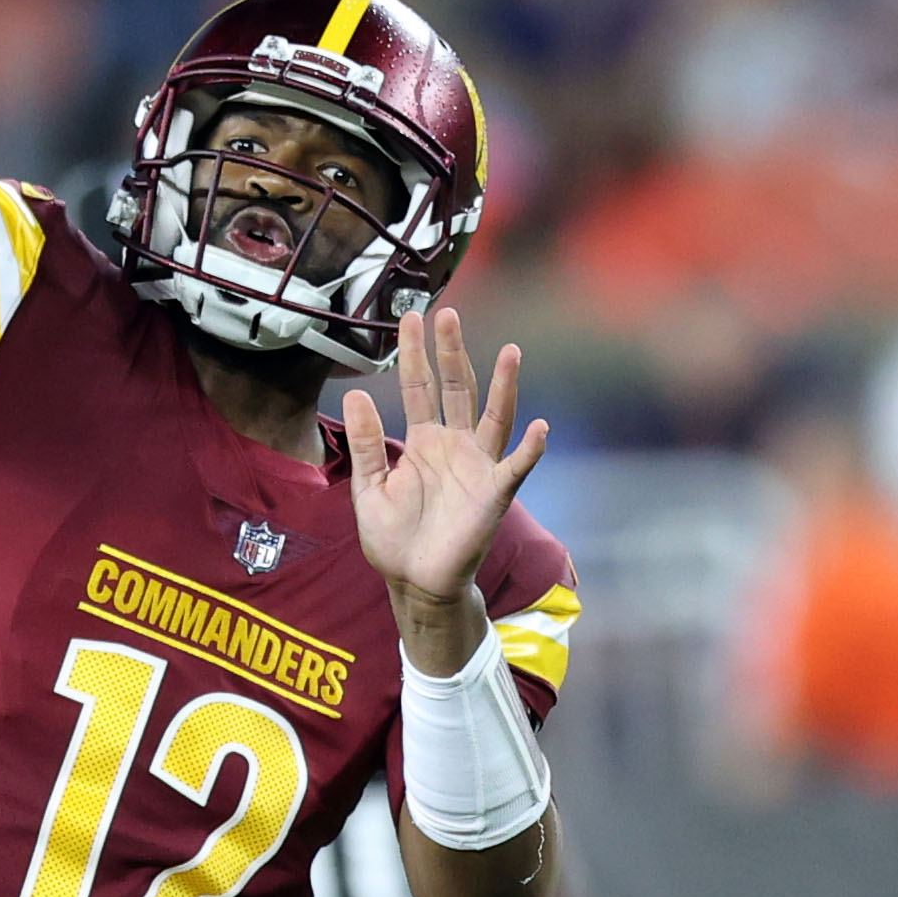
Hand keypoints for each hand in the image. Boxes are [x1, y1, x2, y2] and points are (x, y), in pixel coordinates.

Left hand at [340, 306, 548, 663]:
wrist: (414, 582)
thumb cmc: (392, 538)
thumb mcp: (367, 487)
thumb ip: (365, 443)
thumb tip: (356, 392)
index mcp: (422, 441)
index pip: (418, 387)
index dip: (414, 354)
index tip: (411, 318)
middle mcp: (453, 445)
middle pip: (457, 388)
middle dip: (452, 352)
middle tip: (446, 314)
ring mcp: (477, 467)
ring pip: (495, 417)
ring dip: (504, 385)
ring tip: (510, 351)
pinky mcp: (494, 494)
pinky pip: (516, 467)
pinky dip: (531, 449)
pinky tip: (541, 427)